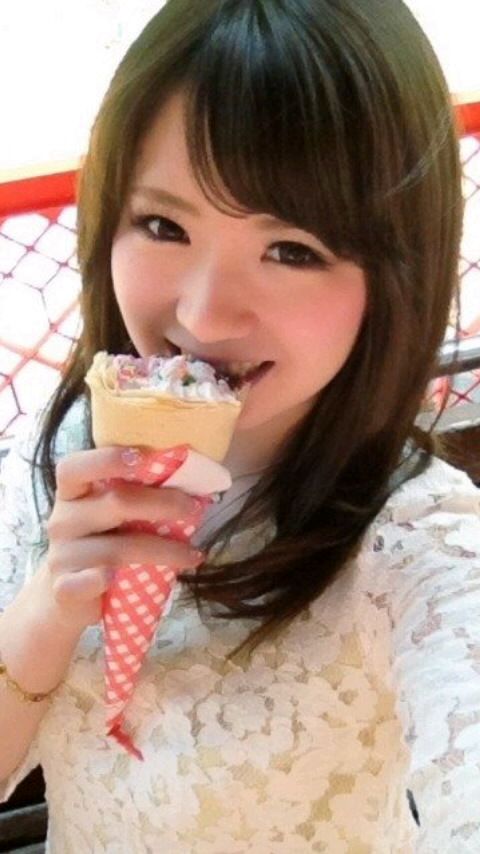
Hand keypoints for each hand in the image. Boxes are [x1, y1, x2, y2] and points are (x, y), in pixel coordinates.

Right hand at [33, 446, 203, 632]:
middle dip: (162, 503)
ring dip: (164, 551)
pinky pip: (88, 582)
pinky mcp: (65, 588)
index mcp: (72, 493)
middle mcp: (63, 520)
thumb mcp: (109, 516)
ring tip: (193, 554)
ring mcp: (61, 555)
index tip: (143, 458)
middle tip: (194, 509)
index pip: (75, 467)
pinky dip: (104, 579)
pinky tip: (120, 580)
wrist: (69, 598)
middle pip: (115, 502)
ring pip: (118, 548)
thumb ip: (134, 495)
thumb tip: (191, 481)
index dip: (107, 459)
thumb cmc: (100, 544)